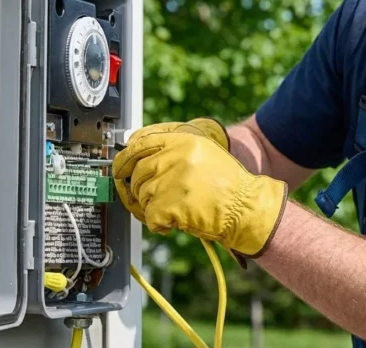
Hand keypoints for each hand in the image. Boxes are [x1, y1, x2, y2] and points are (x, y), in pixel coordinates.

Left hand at [113, 117, 228, 220]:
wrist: (245, 207)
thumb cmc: (228, 185)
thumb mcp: (204, 154)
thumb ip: (173, 150)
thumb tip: (138, 160)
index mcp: (184, 141)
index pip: (140, 143)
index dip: (125, 158)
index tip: (120, 169)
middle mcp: (175, 157)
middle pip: (137, 173)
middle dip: (140, 189)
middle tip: (155, 199)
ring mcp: (172, 180)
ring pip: (142, 196)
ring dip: (152, 208)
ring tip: (172, 211)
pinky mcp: (170, 204)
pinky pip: (149, 216)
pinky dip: (158, 224)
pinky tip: (173, 223)